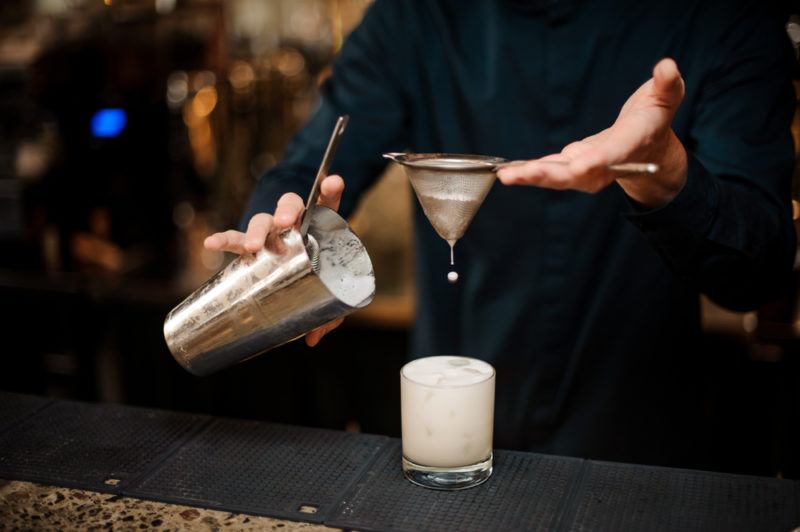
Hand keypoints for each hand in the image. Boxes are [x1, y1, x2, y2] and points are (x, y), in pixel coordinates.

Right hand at [204, 174, 345, 346]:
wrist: (300, 277)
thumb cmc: (321, 281)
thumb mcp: (331, 298)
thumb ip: (329, 315)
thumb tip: (312, 338)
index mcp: (321, 227)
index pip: (327, 204)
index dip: (330, 192)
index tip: (333, 184)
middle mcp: (294, 225)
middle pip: (289, 206)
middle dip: (286, 211)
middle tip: (286, 223)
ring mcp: (271, 234)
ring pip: (262, 221)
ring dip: (256, 230)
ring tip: (252, 245)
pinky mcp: (251, 246)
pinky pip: (235, 240)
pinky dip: (223, 239)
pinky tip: (211, 243)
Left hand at [496, 58, 687, 208]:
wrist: (647, 148)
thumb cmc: (655, 117)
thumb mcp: (667, 97)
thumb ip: (668, 84)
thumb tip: (667, 67)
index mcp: (630, 144)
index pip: (612, 153)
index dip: (596, 160)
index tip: (578, 166)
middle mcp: (606, 163)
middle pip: (577, 173)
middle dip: (548, 175)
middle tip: (520, 175)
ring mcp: (587, 168)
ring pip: (558, 176)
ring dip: (531, 176)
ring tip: (505, 175)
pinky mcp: (572, 165)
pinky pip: (549, 171)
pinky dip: (529, 172)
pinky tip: (507, 171)